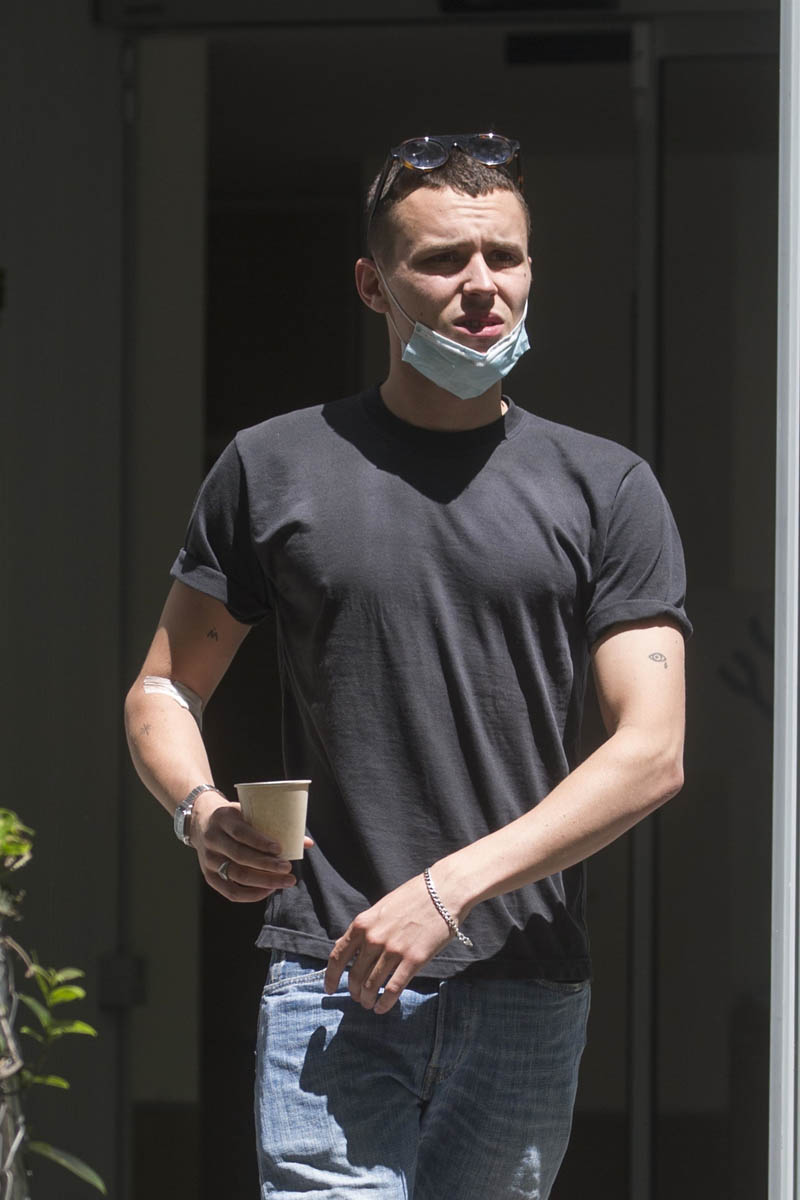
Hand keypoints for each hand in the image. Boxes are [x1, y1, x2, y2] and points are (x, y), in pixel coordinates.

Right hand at [191, 791, 313, 902]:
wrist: (199, 821)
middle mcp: (213, 839)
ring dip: (263, 881)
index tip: (280, 848)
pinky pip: (230, 891)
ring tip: (285, 881)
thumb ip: (274, 825)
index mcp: (223, 819)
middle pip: (240, 857)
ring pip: (237, 875)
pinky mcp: (208, 876)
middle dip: (267, 866)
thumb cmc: (233, 817)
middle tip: (289, 869)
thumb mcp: (247, 812)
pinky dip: (251, 894)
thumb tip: (308, 843)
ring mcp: (208, 859)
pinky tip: (269, 890)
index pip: (241, 833)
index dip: (261, 842)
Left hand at [324, 873, 455, 1013]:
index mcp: (362, 924)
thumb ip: (366, 929)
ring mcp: (393, 950)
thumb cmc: (413, 898)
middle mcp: (373, 938)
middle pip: (355, 975)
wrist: (443, 891)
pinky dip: (385, 1003)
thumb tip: (354, 952)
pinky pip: (393, 989)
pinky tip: (382, 1008)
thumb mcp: (381, 909)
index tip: (328, 989)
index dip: (331, 977)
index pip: (338, 956)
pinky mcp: (413, 960)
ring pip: (372, 985)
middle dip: (354, 991)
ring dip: (368, 999)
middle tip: (358, 998)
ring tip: (369, 1004)